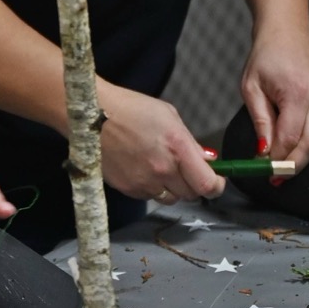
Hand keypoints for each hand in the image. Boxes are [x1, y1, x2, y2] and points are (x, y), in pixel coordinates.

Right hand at [98, 84, 226, 204]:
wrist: (91, 115)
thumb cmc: (130, 108)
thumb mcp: (168, 116)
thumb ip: (190, 142)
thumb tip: (206, 160)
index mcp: (177, 147)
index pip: (207, 184)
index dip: (217, 186)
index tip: (217, 181)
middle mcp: (162, 169)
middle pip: (191, 195)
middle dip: (194, 185)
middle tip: (186, 171)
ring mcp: (144, 182)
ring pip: (170, 199)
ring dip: (172, 189)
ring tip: (161, 168)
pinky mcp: (127, 189)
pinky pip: (149, 197)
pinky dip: (151, 188)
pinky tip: (142, 169)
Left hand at [240, 28, 308, 178]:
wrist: (285, 31)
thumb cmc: (265, 59)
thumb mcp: (251, 87)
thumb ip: (261, 120)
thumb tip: (265, 151)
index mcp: (296, 94)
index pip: (290, 137)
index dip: (277, 158)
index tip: (266, 169)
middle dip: (296, 163)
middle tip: (280, 178)